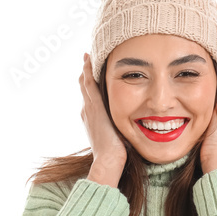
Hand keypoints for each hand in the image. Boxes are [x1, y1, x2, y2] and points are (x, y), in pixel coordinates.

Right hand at [79, 53, 126, 168]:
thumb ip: (121, 130)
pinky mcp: (94, 105)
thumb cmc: (116, 155)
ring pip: (85, 83)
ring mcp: (89, 108)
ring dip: (86, 69)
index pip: (90, 98)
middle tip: (87, 59)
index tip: (93, 75)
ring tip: (87, 56)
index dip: (91, 86)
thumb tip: (131, 133)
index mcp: (92, 119)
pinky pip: (89, 82)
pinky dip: (88, 70)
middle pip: (85, 88)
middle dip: (86, 74)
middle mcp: (87, 111)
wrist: (109, 159)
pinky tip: (89, 59)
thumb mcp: (118, 139)